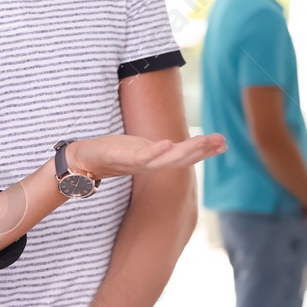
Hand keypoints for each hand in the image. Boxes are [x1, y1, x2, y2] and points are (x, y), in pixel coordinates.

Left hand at [68, 133, 226, 179]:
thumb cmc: (113, 154)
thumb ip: (159, 149)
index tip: (224, 143)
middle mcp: (150, 165)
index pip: (184, 156)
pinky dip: (155, 152)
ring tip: (203, 141)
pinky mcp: (120, 158)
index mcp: (156, 160)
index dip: (204, 151)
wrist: (83, 160)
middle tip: (222, 142)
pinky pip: (141, 157)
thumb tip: (175, 143)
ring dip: (185, 151)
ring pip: (166, 159)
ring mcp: (136, 163)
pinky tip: (167, 143)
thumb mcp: (141, 149)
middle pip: (181, 159)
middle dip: (202, 151)